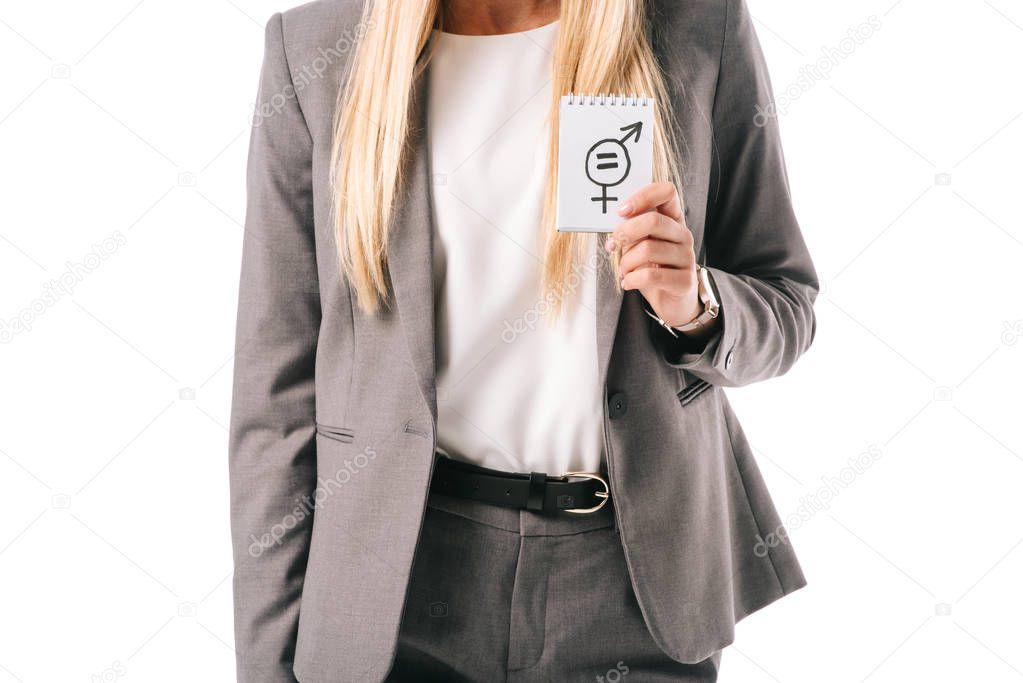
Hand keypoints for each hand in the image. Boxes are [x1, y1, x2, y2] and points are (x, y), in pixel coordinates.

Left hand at [604, 182, 707, 332]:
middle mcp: (683, 235)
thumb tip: (614, 231)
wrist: (674, 301)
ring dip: (626, 262)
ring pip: (648, 250)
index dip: (643, 196)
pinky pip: (651, 276)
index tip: (622, 211)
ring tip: (623, 271)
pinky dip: (632, 280)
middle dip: (625, 232)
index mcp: (673, 220)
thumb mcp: (640, 246)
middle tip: (613, 245)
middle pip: (654, 221)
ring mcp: (686, 257)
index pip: (667, 192)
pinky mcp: (684, 281)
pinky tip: (627, 283)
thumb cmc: (654, 268)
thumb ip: (632, 233)